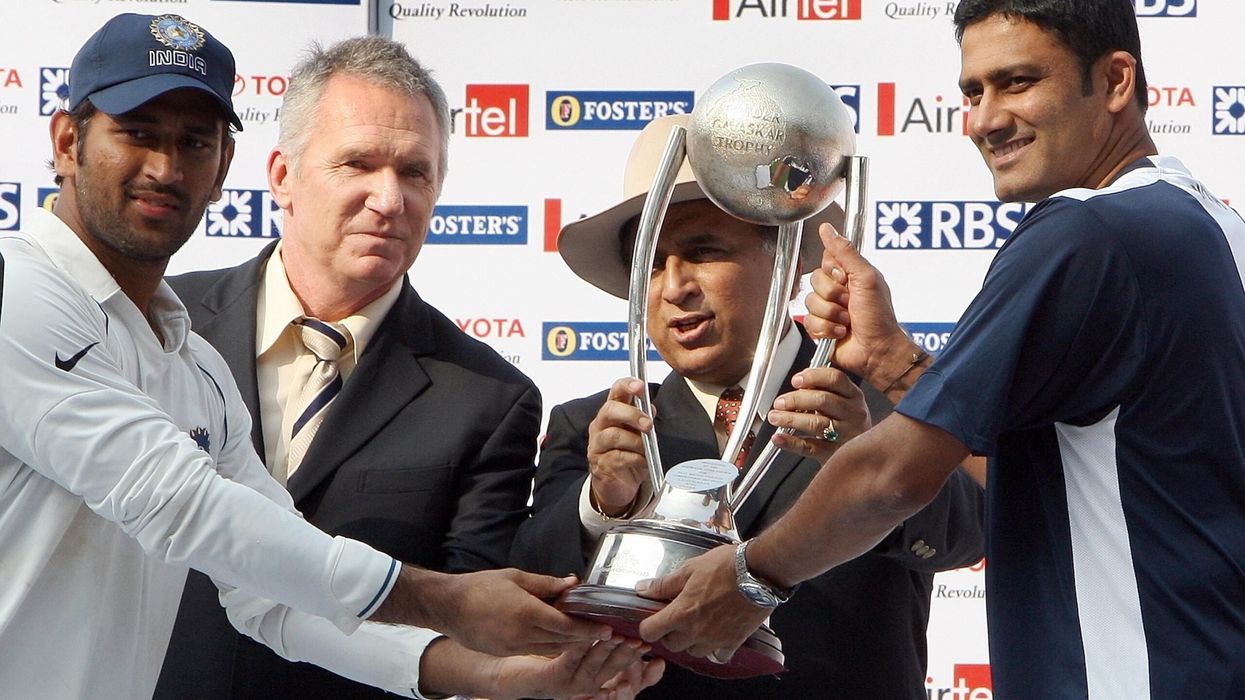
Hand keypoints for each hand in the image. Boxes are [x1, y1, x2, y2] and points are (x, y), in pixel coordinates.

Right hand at [380, 567, 612, 656]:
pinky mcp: (505, 653)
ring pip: (550, 648)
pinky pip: (535, 651)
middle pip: (562, 641)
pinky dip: (550, 646)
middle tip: (606, 635)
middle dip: (585, 639)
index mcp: (527, 612)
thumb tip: (572, 582)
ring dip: (569, 644)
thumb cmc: (481, 587)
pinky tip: (559, 639)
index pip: (566, 626)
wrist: (448, 606)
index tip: (607, 629)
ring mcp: (513, 647)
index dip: (589, 629)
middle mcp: (522, 634)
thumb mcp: (516, 577)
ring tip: (587, 637)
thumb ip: (547, 583)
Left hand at [489, 636, 665, 699]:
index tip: (657, 659)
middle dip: (628, 657)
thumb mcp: (576, 645)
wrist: (509, 669)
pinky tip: (584, 638)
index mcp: (593, 677)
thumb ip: (595, 635)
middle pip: (613, 673)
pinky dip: (578, 650)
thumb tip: (615, 617)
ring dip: (607, 653)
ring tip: (618, 638)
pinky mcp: (552, 681)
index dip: (643, 672)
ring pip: (594, 670)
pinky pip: (568, 664)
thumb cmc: (542, 655)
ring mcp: (569, 687)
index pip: (625, 676)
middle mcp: (584, 686)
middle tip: (639, 642)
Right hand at [586, 378, 652, 515]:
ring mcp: (597, 445)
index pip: (616, 392)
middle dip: (631, 415)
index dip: (626, 386)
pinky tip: (643, 461)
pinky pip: (617, 457)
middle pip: (609, 410)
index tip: (639, 386)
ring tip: (646, 449)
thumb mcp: (639, 435)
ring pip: (613, 435)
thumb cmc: (627, 454)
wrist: (617, 484)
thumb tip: (650, 408)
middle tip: (648, 425)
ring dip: (635, 441)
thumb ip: (643, 420)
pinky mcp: (600, 464)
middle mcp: (601, 425)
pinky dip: (634, 459)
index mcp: (612, 413)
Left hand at [633, 545, 770, 661]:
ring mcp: (715, 639)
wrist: (759, 572)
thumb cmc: (726, 566)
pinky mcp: (733, 642)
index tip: (653, 618)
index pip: (650, 632)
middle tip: (676, 617)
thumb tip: (642, 589)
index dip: (648, 625)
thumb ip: (664, 584)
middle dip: (669, 633)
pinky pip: (718, 656)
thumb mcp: (690, 569)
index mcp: (681, 612)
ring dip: (691, 641)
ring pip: (693, 652)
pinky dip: (714, 649)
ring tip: (697, 624)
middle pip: (671, 645)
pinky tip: (716, 634)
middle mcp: (696, 631)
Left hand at [767, 366, 871, 462]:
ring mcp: (846, 435)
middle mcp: (853, 414)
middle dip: (796, 399)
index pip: (836, 379)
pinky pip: (810, 447)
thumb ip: (823, 389)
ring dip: (791, 419)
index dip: (813, 377)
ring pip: (816, 423)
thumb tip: (799, 382)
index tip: (796, 380)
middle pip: (823, 400)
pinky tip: (779, 438)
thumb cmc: (846, 423)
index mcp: (854, 396)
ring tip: (775, 417)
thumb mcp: (843, 401)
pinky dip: (791, 442)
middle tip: (779, 402)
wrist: (863, 454)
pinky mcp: (834, 454)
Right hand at [805, 223, 915, 386]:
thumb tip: (827, 229)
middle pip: (814, 281)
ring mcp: (828, 309)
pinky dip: (826, 329)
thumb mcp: (866, 277)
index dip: (834, 272)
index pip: (825, 261)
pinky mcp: (820, 327)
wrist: (877, 350)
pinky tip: (840, 332)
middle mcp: (837, 290)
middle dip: (833, 295)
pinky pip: (808, 322)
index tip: (847, 280)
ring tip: (847, 321)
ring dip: (831, 314)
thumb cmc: (878, 316)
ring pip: (809, 302)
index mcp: (849, 275)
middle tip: (849, 304)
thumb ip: (845, 252)